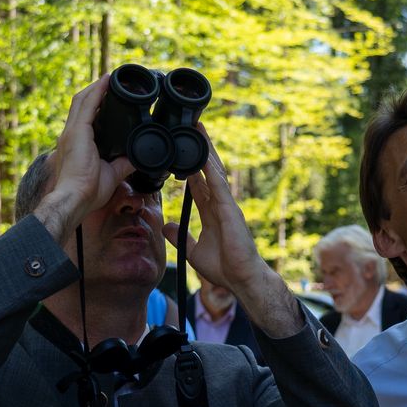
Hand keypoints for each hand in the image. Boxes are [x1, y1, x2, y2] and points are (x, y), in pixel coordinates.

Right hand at [35, 75, 133, 240]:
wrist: (76, 198)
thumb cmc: (88, 191)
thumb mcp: (112, 174)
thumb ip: (123, 163)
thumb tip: (136, 158)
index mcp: (78, 143)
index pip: (85, 116)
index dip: (95, 104)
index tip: (108, 96)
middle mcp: (71, 133)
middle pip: (82, 104)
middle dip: (96, 91)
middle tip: (110, 82)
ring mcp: (72, 131)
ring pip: (83, 100)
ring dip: (96, 87)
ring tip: (109, 78)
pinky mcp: (76, 132)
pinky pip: (87, 105)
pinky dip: (97, 92)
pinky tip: (106, 82)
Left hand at [165, 125, 302, 336]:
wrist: (240, 278)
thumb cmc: (224, 268)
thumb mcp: (193, 250)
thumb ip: (180, 236)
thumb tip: (166, 226)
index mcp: (212, 212)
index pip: (198, 184)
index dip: (190, 167)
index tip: (181, 152)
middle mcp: (220, 205)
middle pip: (208, 171)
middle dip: (200, 150)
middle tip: (192, 129)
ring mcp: (227, 205)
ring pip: (215, 171)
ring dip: (207, 151)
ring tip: (199, 130)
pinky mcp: (230, 209)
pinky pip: (219, 185)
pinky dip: (211, 169)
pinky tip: (204, 155)